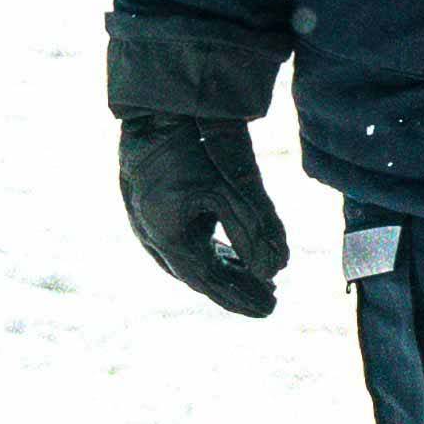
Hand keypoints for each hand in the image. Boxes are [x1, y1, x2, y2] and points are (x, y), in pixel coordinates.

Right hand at [115, 118, 290, 316]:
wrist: (151, 114)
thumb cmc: (190, 150)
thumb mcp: (227, 191)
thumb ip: (253, 230)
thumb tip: (277, 269)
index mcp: (168, 239)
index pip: (210, 282)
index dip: (241, 298)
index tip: (271, 308)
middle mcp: (153, 239)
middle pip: (201, 276)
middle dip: (237, 289)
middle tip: (271, 300)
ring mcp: (146, 225)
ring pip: (190, 260)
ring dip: (223, 271)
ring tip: (256, 279)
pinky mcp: (150, 210)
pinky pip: (181, 242)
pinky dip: (209, 252)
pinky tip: (230, 254)